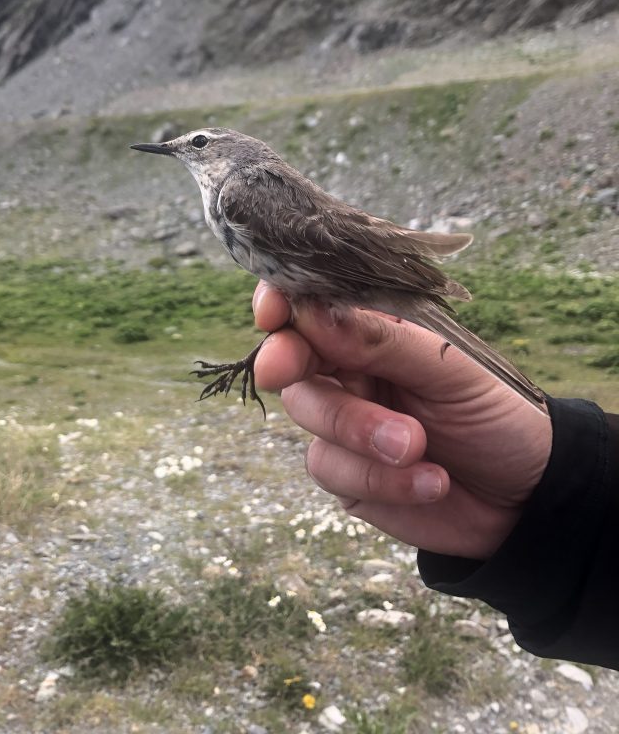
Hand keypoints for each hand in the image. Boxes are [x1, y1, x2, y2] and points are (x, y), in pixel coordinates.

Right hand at [252, 283, 552, 558]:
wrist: (526, 496)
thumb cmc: (494, 413)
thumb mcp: (449, 367)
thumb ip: (381, 339)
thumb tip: (310, 309)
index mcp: (373, 328)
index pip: (312, 302)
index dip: (281, 300)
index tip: (271, 312)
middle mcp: (348, 369)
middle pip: (292, 359)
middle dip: (291, 365)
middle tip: (282, 370)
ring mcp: (343, 423)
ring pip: (309, 417)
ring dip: (360, 433)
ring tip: (418, 447)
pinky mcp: (347, 475)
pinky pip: (334, 470)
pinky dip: (383, 479)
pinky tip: (433, 482)